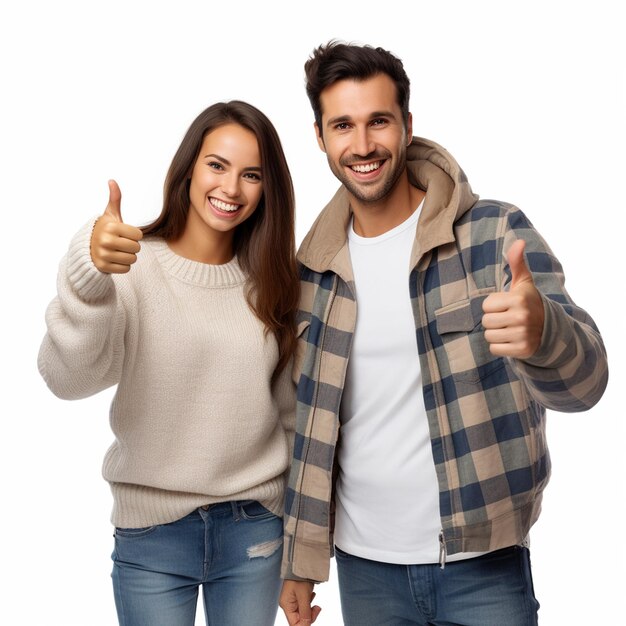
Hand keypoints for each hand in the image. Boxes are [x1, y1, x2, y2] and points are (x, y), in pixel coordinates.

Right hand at [90, 180, 142, 273]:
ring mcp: (103, 255)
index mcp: (111, 227)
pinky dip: (123, 265)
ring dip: (128, 256)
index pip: (139, 235)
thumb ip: (115, 199)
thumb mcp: (110, 214)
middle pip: (137, 248)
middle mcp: (106, 240)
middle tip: (122, 243)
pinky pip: (126, 269)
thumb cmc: (104, 229)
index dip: (135, 235)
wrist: (87, 247)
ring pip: (132, 259)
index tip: (125, 233)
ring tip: (118, 251)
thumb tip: (112, 181)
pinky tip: (115, 259)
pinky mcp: (103, 267)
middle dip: (133, 246)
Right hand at [279, 580, 321, 624]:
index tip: (313, 617)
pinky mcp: (297, 595)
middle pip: (299, 619)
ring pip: (303, 612)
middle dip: (309, 615)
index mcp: (286, 605)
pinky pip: (304, 604)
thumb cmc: (299, 576)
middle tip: (317, 607)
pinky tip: (311, 594)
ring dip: (310, 608)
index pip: (294, 624)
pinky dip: (309, 602)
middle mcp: (288, 604)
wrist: (301, 562)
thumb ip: (305, 612)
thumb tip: (306, 625)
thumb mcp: (304, 595)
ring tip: (312, 597)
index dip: (304, 624)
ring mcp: (292, 600)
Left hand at [482, 239, 544, 358]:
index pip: (486, 305)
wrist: (549, 328)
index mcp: (518, 299)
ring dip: (496, 334)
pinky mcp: (523, 350)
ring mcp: (523, 334)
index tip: (507, 306)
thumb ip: (517, 262)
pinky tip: (512, 340)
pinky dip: (500, 347)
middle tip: (508, 319)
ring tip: (510, 329)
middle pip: (486, 322)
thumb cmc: (529, 302)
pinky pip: (494, 349)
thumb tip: (518, 241)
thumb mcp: (523, 282)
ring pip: (489, 336)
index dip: (493, 306)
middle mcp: (522, 316)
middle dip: (494, 321)